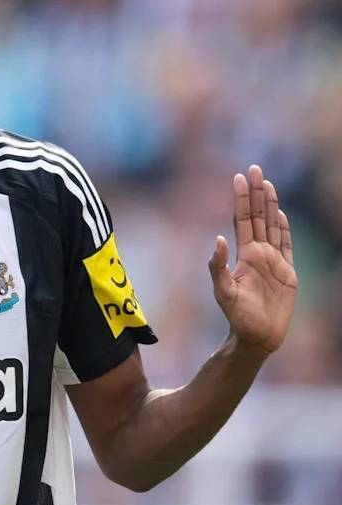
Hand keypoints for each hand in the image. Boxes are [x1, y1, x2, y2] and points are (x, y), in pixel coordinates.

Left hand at [208, 165, 297, 354]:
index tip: (238, 177)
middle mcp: (257, 253)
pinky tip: (280, 212)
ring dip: (270, 204)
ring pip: (272, 225)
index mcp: (243, 255)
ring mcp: (273, 260)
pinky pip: (287, 245)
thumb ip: (219, 267)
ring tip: (266, 182)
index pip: (242, 220)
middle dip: (256, 193)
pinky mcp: (288, 272)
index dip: (241, 199)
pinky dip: (284, 228)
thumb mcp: (223, 292)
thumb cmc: (237, 316)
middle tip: (254, 168)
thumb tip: (218, 240)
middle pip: (257, 216)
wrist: (257, 336)